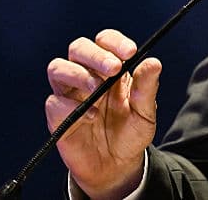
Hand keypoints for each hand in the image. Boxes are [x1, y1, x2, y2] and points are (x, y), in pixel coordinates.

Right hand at [45, 29, 160, 198]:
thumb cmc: (131, 134)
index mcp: (110, 68)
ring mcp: (70, 94)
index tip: (130, 51)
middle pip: (78, 48)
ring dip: (77, 74)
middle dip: (95, 54)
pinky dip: (71, 106)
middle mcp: (87, 75)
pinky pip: (54, 102)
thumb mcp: (145, 112)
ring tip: (96, 88)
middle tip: (113, 68)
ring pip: (57, 67)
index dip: (114, 42)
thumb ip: (147, 87)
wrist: (117, 166)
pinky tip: (91, 116)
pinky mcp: (58, 116)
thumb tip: (153, 62)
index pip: (105, 41)